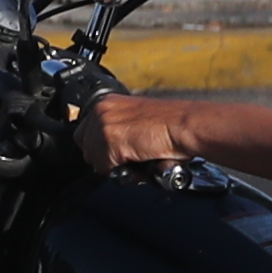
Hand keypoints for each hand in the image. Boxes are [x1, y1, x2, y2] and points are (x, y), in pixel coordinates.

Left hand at [84, 93, 201, 172]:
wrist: (187, 125)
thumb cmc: (173, 125)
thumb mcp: (137, 121)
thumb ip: (119, 130)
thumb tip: (108, 152)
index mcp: (107, 102)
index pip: (85, 132)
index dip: (100, 148)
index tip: (115, 152)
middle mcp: (101, 109)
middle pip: (84, 146)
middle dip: (102, 157)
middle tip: (128, 157)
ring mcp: (103, 124)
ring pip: (93, 158)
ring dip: (113, 165)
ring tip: (137, 157)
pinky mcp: (109, 139)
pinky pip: (103, 167)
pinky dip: (122, 170)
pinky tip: (139, 159)